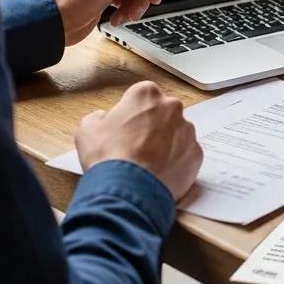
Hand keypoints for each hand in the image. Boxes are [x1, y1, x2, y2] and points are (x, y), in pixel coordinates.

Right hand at [75, 81, 201, 199]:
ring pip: (177, 133)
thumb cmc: (108, 156)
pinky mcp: (196, 152)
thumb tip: (102, 118)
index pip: (141, 97)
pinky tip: (160, 174)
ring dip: (166, 144)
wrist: (128, 189)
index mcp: (146, 95)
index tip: (126, 128)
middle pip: (163, 113)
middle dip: (153, 126)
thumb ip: (97, 118)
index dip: (132, 113)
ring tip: (148, 164)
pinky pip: (186, 154)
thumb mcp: (87, 131)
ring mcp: (187, 130)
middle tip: (137, 147)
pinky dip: (176, 162)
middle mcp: (172, 106)